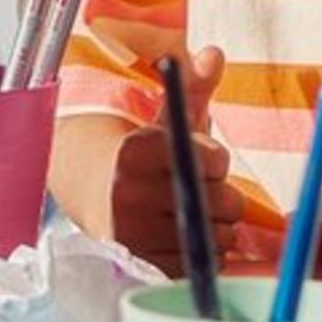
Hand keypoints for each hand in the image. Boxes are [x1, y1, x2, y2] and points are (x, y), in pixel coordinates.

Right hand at [101, 44, 240, 268]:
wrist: (99, 199)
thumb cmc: (146, 157)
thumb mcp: (166, 119)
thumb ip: (194, 87)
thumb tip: (215, 54)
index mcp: (135, 152)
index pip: (212, 160)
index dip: (217, 160)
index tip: (203, 159)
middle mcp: (127, 195)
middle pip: (222, 201)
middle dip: (222, 193)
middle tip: (197, 187)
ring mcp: (133, 237)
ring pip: (220, 234)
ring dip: (219, 225)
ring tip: (191, 211)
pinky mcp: (143, 268)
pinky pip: (205, 262)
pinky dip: (206, 251)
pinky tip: (185, 235)